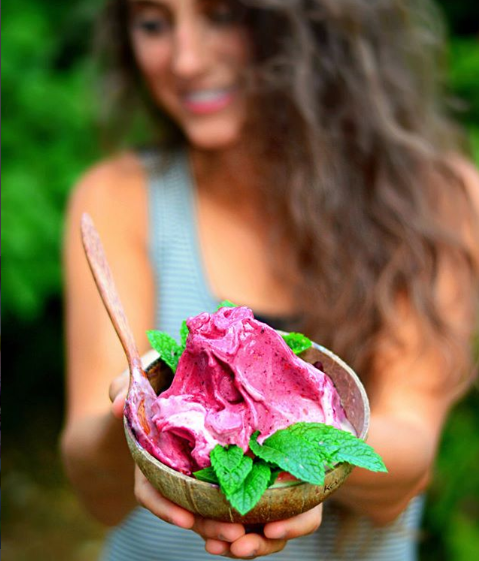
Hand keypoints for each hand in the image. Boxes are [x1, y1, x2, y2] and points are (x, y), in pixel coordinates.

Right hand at [110, 364, 322, 557]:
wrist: (170, 386)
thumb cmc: (148, 384)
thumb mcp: (132, 385)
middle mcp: (172, 472)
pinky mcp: (218, 466)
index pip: (150, 490)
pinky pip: (228, 492)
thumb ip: (123, 391)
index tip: (185, 520)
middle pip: (187, 507)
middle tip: (235, 532)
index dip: (165, 507)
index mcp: (149, 460)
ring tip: (252, 532)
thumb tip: (117, 408)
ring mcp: (195, 473)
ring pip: (210, 508)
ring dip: (228, 523)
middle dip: (208, 524)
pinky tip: (264, 515)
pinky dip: (242, 505)